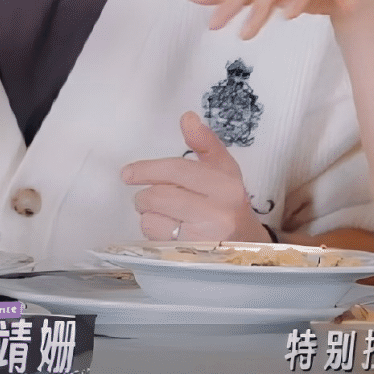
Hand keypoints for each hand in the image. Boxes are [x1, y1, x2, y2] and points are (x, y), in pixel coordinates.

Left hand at [121, 112, 269, 242]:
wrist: (245, 243)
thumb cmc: (228, 201)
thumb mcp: (223, 168)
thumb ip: (204, 142)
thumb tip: (187, 117)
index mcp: (225, 184)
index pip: (177, 170)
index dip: (148, 169)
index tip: (128, 173)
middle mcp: (218, 211)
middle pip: (159, 195)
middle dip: (145, 196)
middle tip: (147, 197)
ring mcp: (204, 237)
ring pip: (153, 219)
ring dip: (149, 215)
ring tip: (164, 214)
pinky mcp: (191, 256)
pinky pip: (155, 238)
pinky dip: (154, 232)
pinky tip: (170, 230)